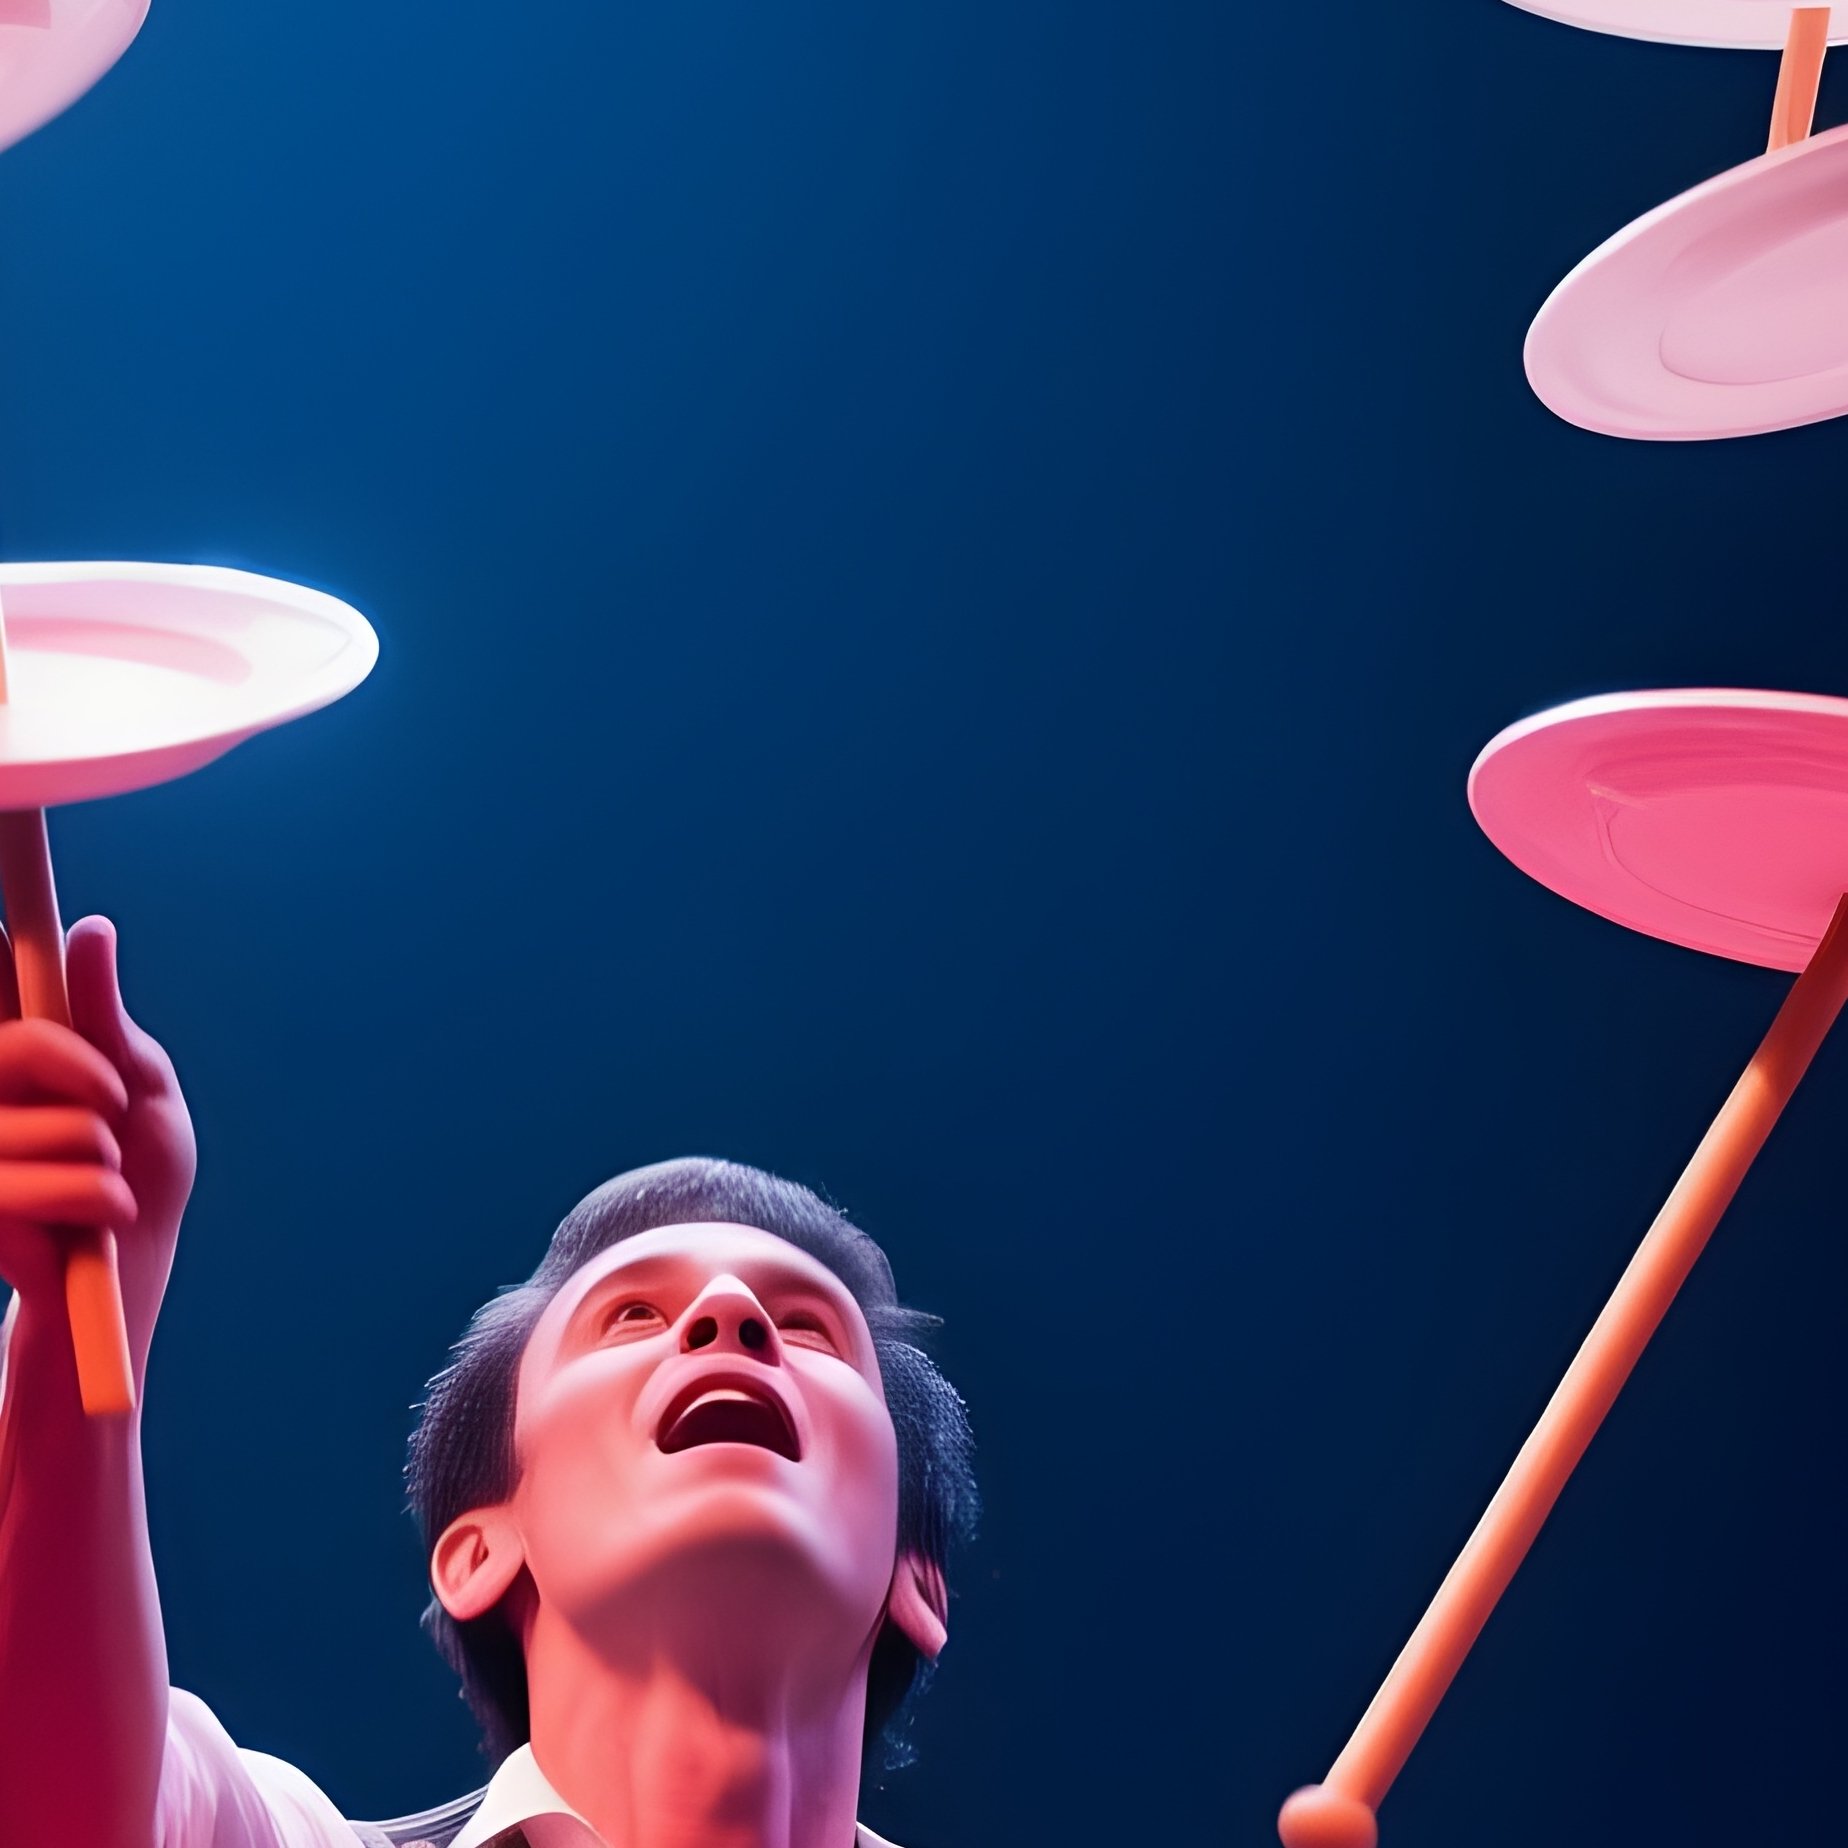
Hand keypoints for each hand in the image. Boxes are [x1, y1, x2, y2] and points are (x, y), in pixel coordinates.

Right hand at [0, 917, 194, 1378]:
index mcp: (15, 1057)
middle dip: (79, 1067)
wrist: (126, 1283)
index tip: (7, 940)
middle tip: (115, 1098)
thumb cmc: (138, 1179)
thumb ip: (107, 1021)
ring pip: (30, 1121)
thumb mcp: (144, 1092)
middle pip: (9, 1047)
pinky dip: (87, 1199)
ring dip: (95, 1152)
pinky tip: (100, 1218)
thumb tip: (91, 929)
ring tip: (109, 1183)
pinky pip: (22, 1188)